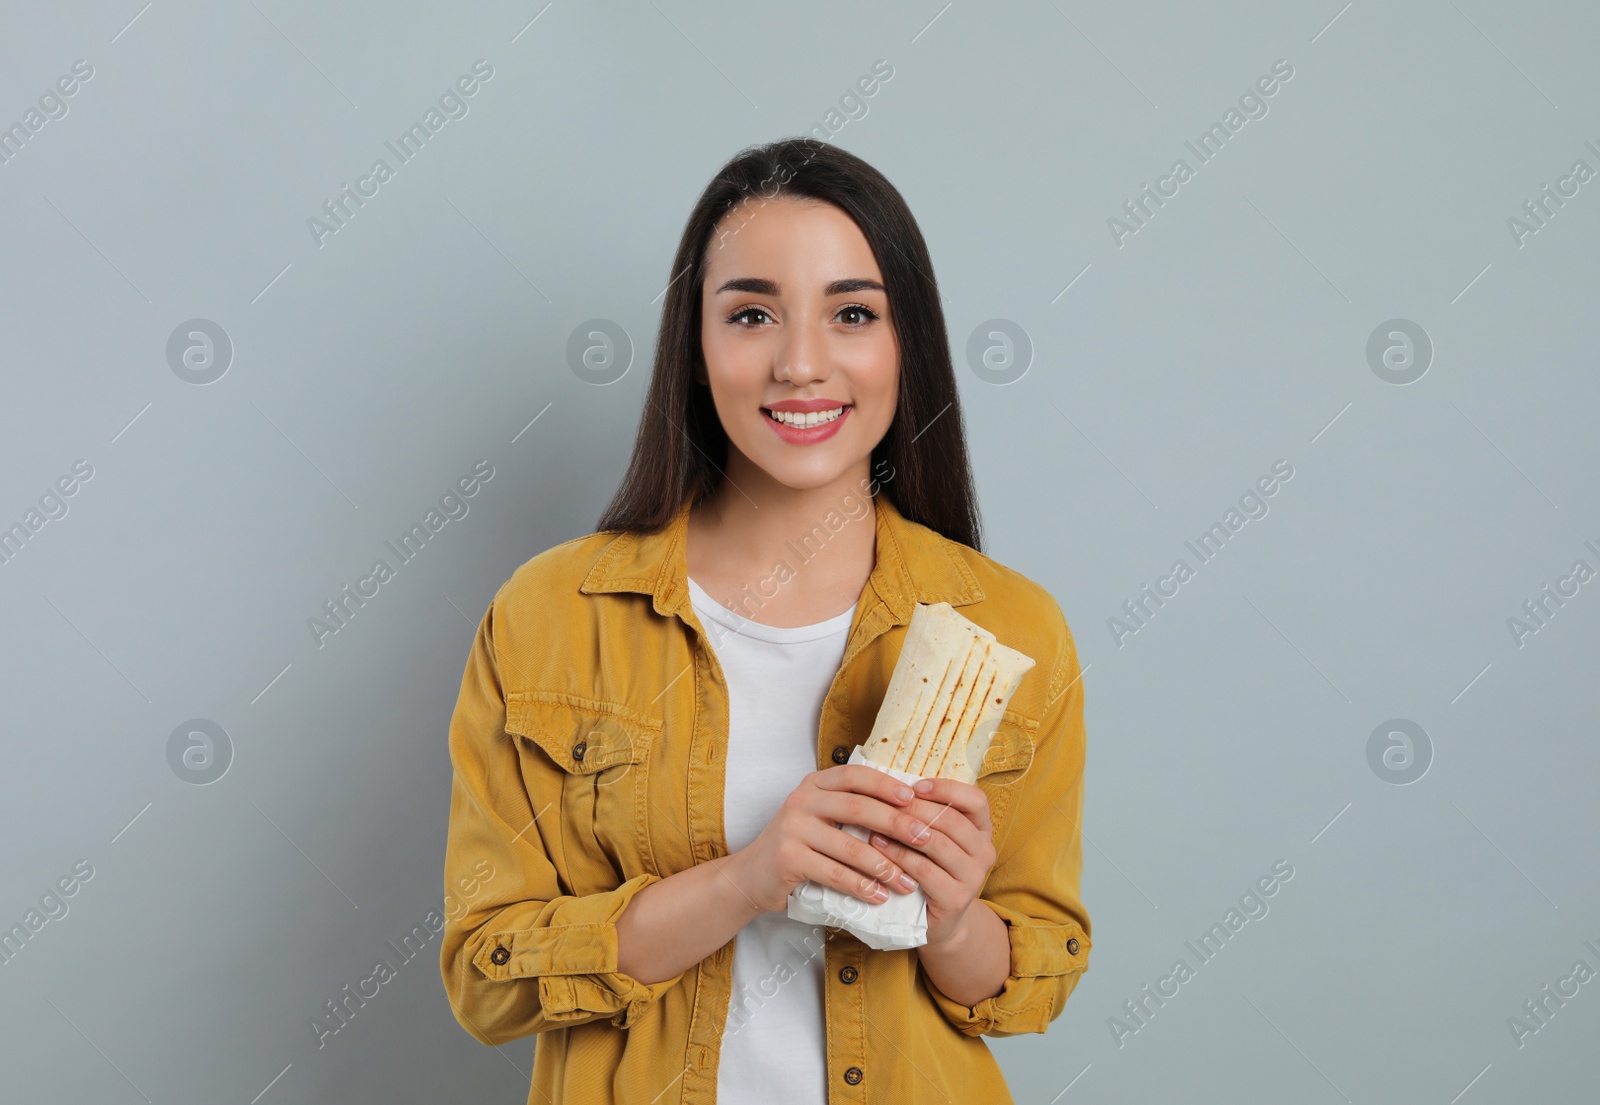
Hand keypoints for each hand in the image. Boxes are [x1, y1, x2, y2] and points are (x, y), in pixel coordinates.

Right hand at [724, 764, 940, 914]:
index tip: (914, 799)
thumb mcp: (821, 817)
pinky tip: (878, 895)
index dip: (886, 784)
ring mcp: (792, 828)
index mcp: (814, 784)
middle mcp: (802, 800)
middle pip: (858, 807)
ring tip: (907, 881)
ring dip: (883, 865)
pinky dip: (860, 885)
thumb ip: (851, 809)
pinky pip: (833, 872)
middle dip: (896, 824)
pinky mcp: (788, 858)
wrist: (752, 875)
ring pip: (849, 845)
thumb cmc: (798, 845)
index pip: (855, 775)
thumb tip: (907, 810)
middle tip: (925, 839)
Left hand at [867, 776, 995, 947]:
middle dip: (915, 809)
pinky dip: (898, 856)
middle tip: (884, 803)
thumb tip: (895, 781)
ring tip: (875, 824)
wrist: (939, 920)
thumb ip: (928, 813)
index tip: (916, 786)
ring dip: (903, 831)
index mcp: (983, 830)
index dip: (947, 789)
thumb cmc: (931, 869)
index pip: (975, 800)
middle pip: (951, 820)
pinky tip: (878, 847)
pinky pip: (924, 870)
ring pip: (937, 843)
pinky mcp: (957, 898)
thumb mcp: (936, 838)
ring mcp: (974, 877)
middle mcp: (984, 851)